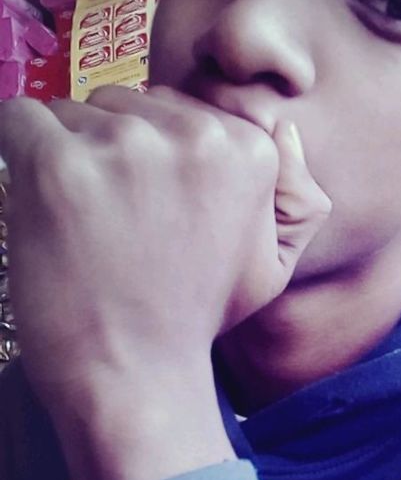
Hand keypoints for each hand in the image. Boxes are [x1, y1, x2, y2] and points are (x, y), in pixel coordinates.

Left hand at [0, 86, 329, 479]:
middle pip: (124, 102)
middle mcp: (194, 135)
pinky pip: (18, 117)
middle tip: (114, 215)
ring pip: (72, 110)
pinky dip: (18, 145)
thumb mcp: (274, 262)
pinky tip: (36, 194)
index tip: (145, 203)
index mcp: (248, 150)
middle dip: (110, 146)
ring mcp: (124, 147)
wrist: (137, 377)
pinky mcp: (58, 164)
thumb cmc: (197, 316)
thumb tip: (281, 125)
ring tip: (82, 219)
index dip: (150, 152)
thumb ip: (294, 192)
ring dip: (68, 154)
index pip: (174, 107)